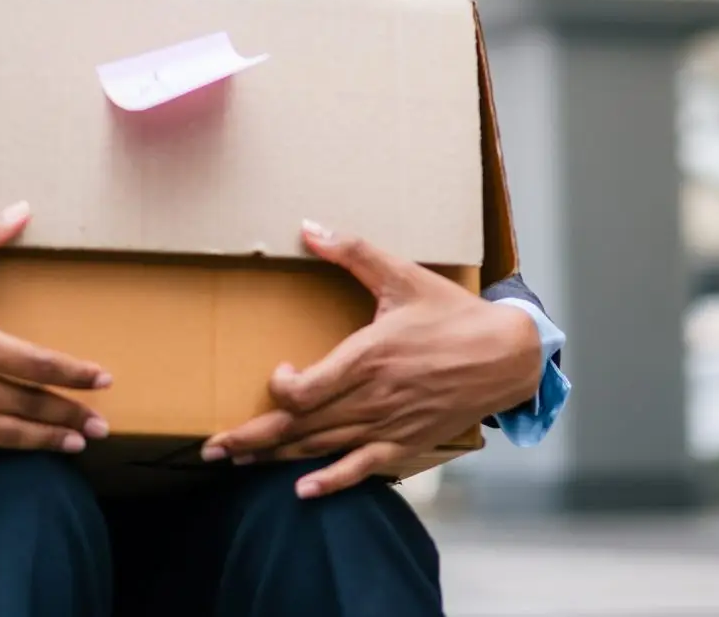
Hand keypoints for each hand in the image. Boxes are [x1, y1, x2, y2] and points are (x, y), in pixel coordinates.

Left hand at [202, 220, 544, 497]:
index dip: (281, 390)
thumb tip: (308, 228)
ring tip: (237, 463)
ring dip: (276, 458)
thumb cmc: (453, 314)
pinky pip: (362, 469)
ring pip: (321, 448)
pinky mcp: (405, 443)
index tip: (277, 374)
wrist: (506, 355)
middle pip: (300, 427)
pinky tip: (302, 491)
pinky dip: (330, 482)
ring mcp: (388, 426)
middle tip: (211, 449)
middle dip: (251, 438)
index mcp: (367, 357)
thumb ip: (353, 252)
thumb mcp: (402, 275)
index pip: (306, 391)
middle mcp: (372, 398)